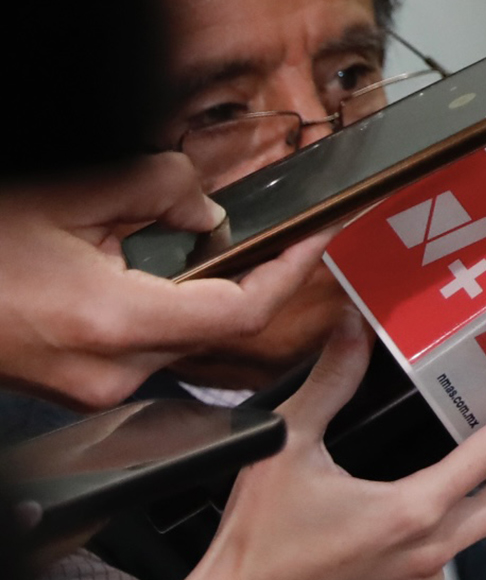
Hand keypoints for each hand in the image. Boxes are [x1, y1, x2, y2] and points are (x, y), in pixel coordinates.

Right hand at [0, 155, 323, 408]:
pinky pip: (143, 342)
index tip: (321, 234)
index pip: (242, 309)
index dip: (292, 268)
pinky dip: (159, 303)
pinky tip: (143, 267)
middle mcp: (111, 373)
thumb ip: (157, 189)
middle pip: (215, 322)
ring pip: (178, 331)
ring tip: (188, 237)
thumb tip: (205, 209)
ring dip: (197, 286)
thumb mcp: (69, 193)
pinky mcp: (77, 388)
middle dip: (247, 271)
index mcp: (115, 325)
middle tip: (278, 228)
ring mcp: (92, 389)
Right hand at [117, 316, 485, 579]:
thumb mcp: (288, 446)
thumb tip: (352, 327)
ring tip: (484, 440)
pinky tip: (431, 489)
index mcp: (416, 508)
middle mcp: (436, 546)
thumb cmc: (258, 533)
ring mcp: (427, 575)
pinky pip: (456, 546)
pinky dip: (458, 513)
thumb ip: (329, 383)